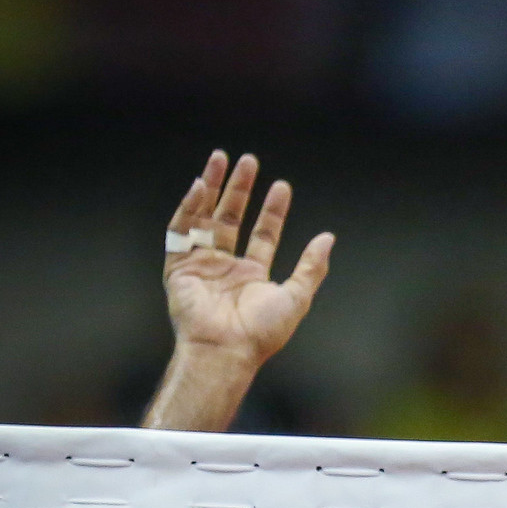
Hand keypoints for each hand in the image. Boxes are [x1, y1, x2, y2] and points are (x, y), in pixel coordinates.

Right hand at [163, 151, 333, 373]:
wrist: (225, 349)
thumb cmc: (261, 332)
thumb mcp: (296, 297)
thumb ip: (311, 267)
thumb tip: (328, 238)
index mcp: (252, 276)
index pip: (263, 234)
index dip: (272, 211)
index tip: (282, 187)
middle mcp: (226, 268)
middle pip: (231, 219)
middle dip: (240, 190)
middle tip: (249, 161)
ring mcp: (201, 266)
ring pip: (205, 217)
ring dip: (213, 188)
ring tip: (221, 158)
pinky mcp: (178, 268)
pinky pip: (180, 231)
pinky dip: (188, 208)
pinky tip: (200, 186)